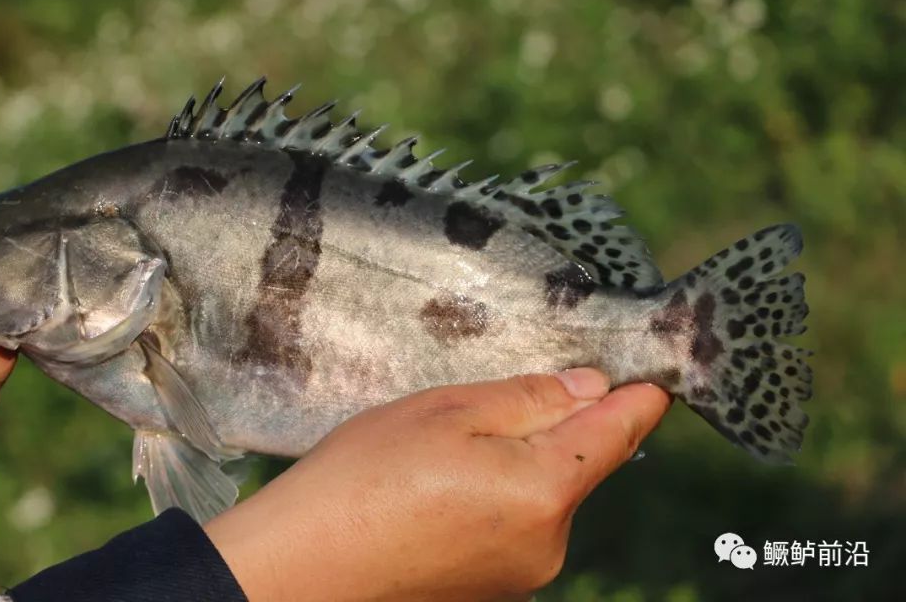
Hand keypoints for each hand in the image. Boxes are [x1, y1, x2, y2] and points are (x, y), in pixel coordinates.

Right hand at [205, 369, 669, 601]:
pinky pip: (513, 527)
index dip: (636, 399)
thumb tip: (592, 387)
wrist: (302, 567)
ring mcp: (521, 575)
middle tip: (489, 401)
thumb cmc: (365, 477)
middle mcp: (549, 544)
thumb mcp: (446, 412)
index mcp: (545, 490)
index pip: (617, 435)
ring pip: (540, 496)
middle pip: (575, 466)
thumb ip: (529, 398)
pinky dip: (493, 498)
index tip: (654, 377)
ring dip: (517, 464)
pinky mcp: (492, 590)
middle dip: (553, 428)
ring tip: (441, 452)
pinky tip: (437, 490)